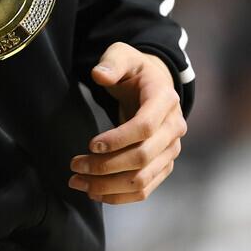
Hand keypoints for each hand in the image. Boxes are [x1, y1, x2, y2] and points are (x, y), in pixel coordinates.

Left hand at [68, 41, 186, 203]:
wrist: (153, 84)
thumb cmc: (134, 69)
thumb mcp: (122, 55)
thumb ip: (111, 62)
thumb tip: (100, 75)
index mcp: (165, 100)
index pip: (145, 127)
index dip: (118, 139)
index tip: (91, 144)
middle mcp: (174, 128)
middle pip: (143, 157)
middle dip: (107, 166)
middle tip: (76, 166)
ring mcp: (171, 150)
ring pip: (143, 178)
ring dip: (109, 186)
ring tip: (79, 183)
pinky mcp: (163, 165)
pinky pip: (145, 188)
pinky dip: (120, 196)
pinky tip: (95, 192)